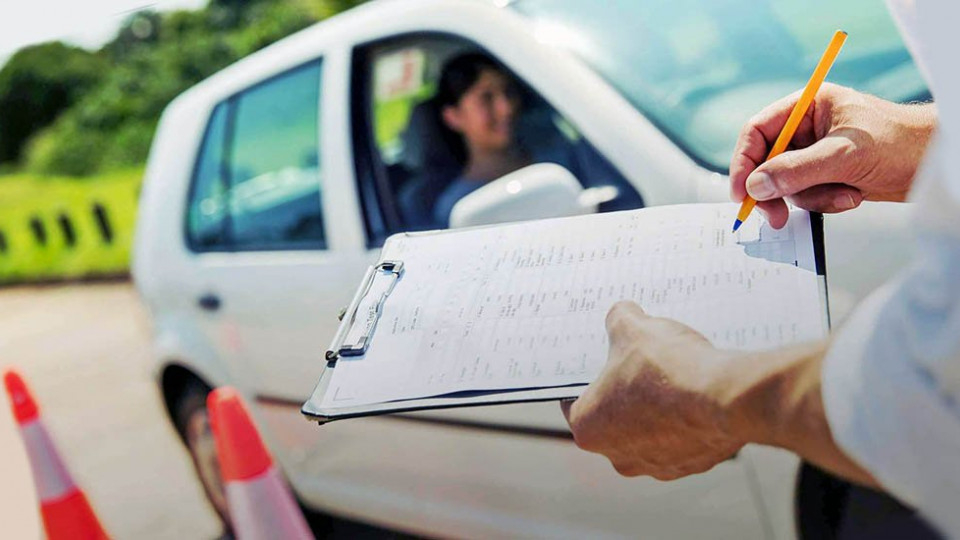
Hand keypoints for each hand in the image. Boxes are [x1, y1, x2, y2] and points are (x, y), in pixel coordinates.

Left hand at [561, 302, 743, 479]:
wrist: (726, 398)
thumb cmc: (668, 368)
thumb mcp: (633, 328)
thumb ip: (619, 319)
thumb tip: (622, 314)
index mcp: (589, 429)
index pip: (574, 400)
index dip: (587, 375)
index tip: (600, 360)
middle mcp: (618, 457)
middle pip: (614, 417)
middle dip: (625, 391)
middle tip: (639, 363)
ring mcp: (657, 466)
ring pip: (649, 430)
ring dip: (657, 408)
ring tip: (672, 375)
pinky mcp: (692, 465)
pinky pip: (682, 438)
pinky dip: (686, 419)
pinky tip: (696, 392)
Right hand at [730, 83, 935, 227]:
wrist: (934, 162)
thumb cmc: (900, 142)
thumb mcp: (843, 155)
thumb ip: (795, 170)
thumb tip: (756, 186)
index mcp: (808, 106)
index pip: (758, 131)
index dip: (744, 161)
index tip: (741, 191)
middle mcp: (807, 128)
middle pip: (767, 162)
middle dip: (774, 190)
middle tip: (774, 216)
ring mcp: (816, 153)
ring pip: (787, 184)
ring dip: (811, 197)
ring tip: (844, 195)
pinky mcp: (827, 175)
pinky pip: (807, 195)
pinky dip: (826, 201)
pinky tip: (852, 195)